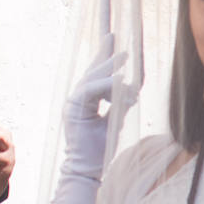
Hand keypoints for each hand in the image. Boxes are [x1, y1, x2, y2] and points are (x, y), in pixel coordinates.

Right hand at [63, 39, 126, 181]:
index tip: (112, 40)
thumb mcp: (115, 121)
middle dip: (103, 53)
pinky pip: (90, 91)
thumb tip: (131, 90)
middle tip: (113, 35)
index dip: (104, 58)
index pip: (95, 75)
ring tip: (124, 56)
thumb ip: (120, 104)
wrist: (88, 168)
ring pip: (91, 78)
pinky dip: (105, 85)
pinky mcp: (74, 111)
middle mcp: (77, 100)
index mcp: (86, 102)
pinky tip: (119, 81)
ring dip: (109, 67)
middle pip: (91, 72)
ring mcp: (73, 104)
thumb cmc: (101, 149)